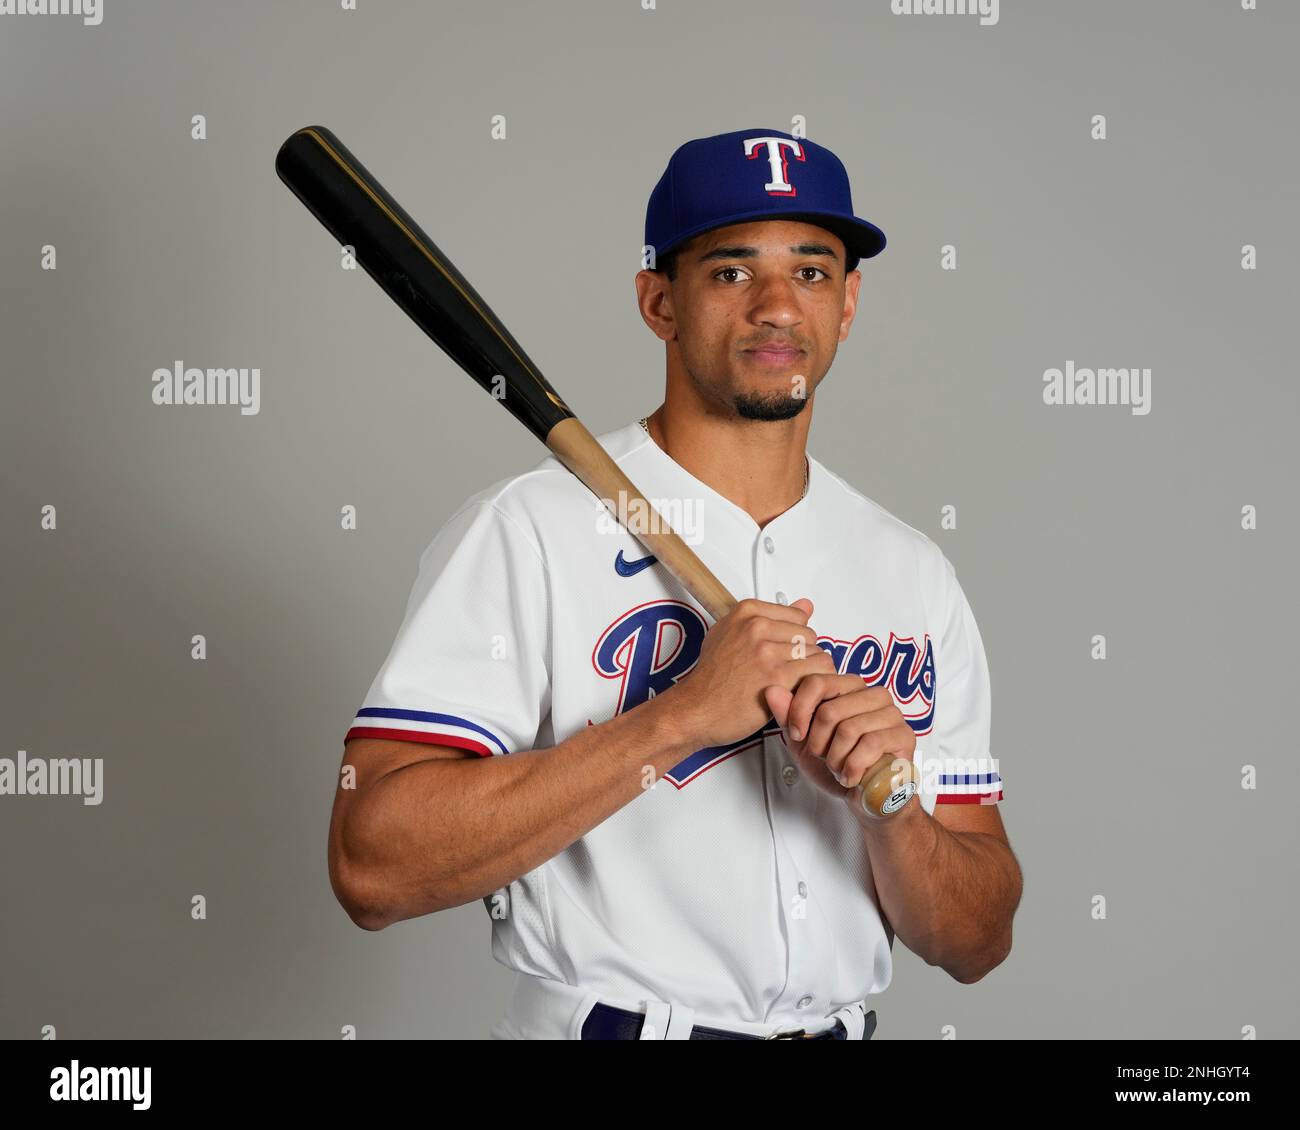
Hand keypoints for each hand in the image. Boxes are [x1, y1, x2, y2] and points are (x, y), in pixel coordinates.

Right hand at [662, 597, 836, 749]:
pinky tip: (794, 694)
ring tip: (789, 685)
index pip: (799, 615)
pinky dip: (810, 687)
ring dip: (808, 673)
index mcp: (747, 612)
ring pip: (816, 654)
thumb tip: (805, 605)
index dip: (794, 638)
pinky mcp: (777, 676)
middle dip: (803, 657)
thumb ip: (770, 617)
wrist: (696, 709)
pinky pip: (816, 673)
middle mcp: (757, 627)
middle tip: (785, 673)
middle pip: (809, 636)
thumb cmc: (710, 678)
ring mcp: (767, 651)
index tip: (783, 652)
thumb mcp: (730, 634)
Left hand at [764, 673, 916, 805]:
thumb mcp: (803, 741)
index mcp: (849, 687)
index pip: (816, 682)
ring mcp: (893, 713)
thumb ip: (787, 715)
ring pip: (849, 729)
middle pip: (830, 710)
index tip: (796, 735)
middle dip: (819, 743)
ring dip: (836, 759)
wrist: (865, 799)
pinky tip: (851, 777)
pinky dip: (853, 767)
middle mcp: (873, 693)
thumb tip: (771, 690)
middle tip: (824, 758)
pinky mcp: (905, 735)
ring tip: (838, 768)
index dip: (799, 711)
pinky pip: (871, 745)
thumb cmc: (836, 765)